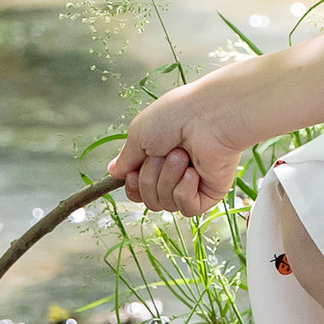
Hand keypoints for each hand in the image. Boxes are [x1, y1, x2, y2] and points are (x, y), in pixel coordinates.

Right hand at [108, 72, 261, 218]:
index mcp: (157, 157)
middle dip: (150, 177)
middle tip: (163, 154)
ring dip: (168, 178)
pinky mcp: (208, 193)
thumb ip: (126, 158)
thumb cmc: (177, 115)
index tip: (133, 171)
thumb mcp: (138, 133)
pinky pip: (186, 208)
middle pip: (148, 199)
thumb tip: (114, 171)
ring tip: (182, 156)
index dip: (132, 185)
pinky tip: (193, 172)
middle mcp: (173, 172)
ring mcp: (191, 184)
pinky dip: (185, 190)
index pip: (137, 189)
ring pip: (165, 203)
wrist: (209, 116)